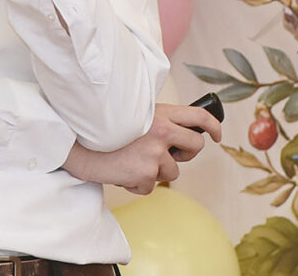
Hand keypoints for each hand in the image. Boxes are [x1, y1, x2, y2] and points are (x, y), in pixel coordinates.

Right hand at [61, 103, 221, 194]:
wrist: (80, 144)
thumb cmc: (106, 129)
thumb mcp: (135, 115)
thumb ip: (158, 121)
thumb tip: (181, 134)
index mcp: (160, 113)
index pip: (199, 115)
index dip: (214, 126)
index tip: (217, 135)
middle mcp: (162, 130)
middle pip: (195, 147)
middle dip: (186, 154)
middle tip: (169, 155)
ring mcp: (155, 153)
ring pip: (172, 171)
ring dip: (154, 171)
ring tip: (132, 160)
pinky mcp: (146, 173)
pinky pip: (151, 185)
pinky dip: (138, 183)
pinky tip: (123, 171)